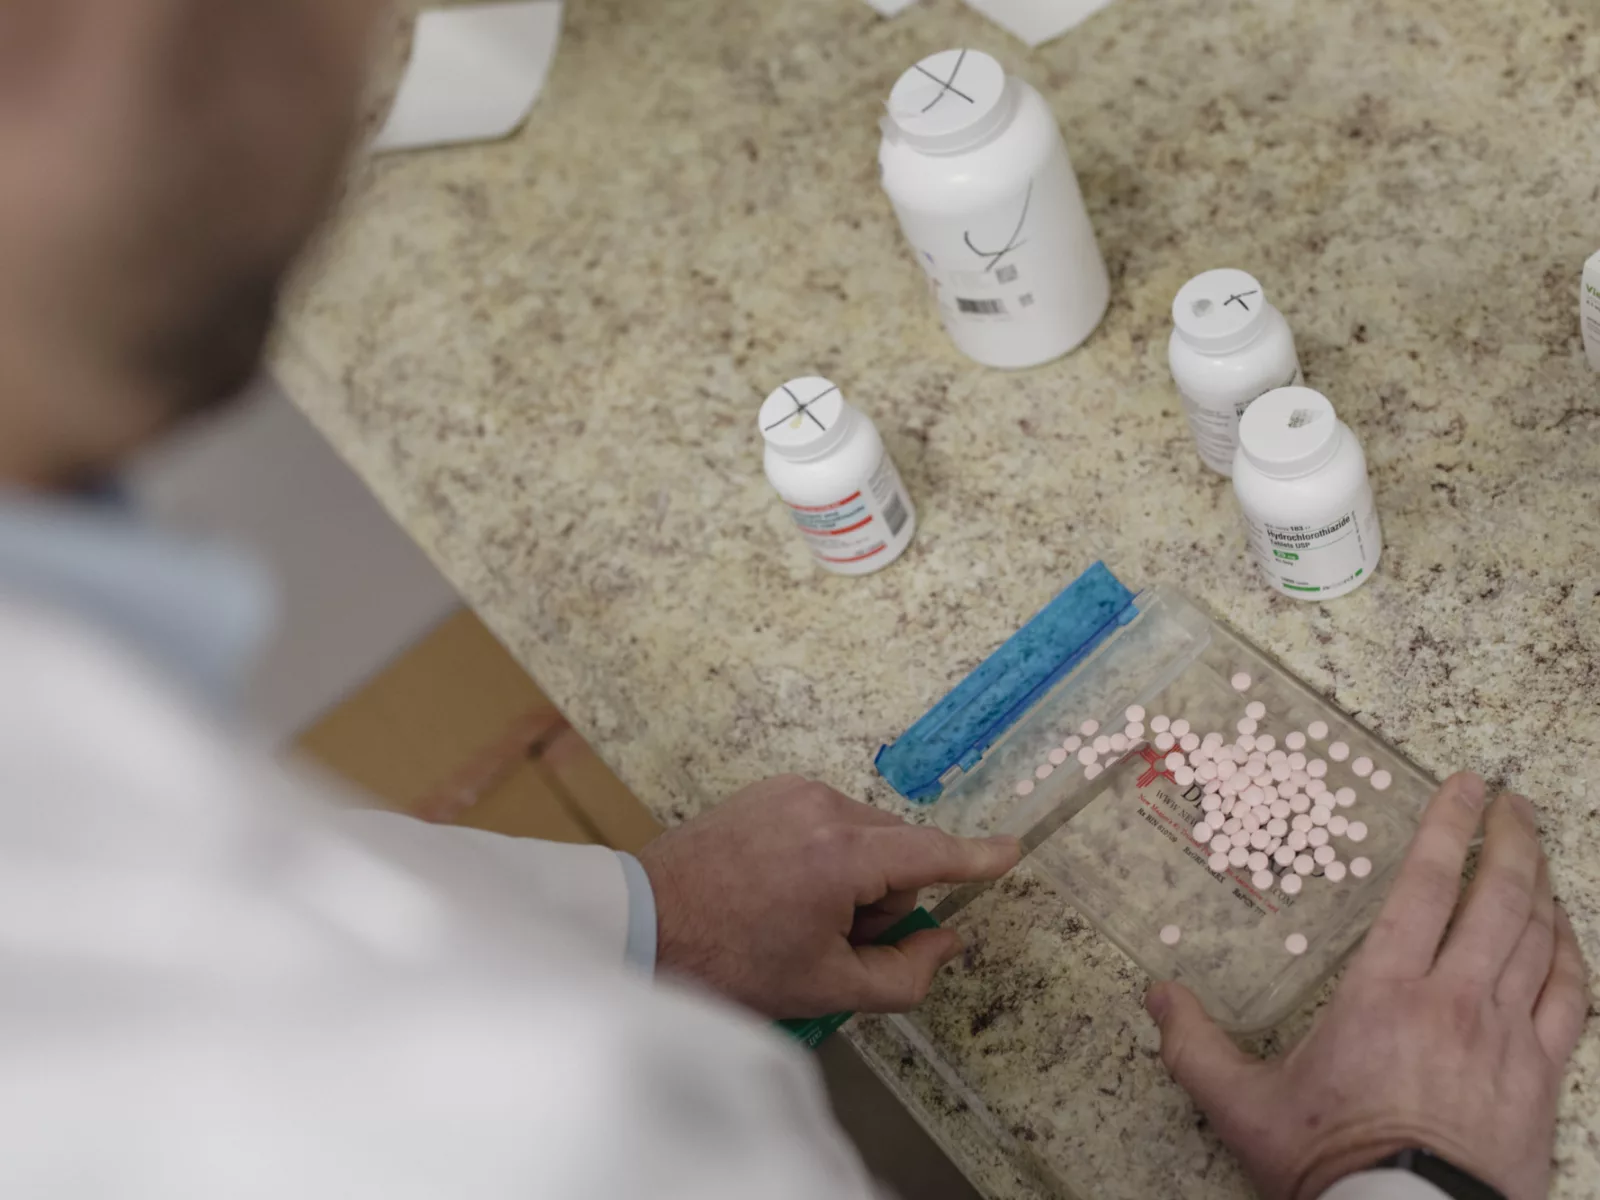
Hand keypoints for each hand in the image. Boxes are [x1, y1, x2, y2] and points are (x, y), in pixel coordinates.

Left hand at [637, 775, 1020, 1018]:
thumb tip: (945, 938)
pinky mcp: (766, 789)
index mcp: (841, 854)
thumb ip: (905, 972)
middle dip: (882, 896)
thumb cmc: (730, 962)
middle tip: (831, 940)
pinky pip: (825, 821)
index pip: (930, 853)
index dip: (975, 859)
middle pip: (896, 850)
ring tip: (795, 916)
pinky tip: (779, 890)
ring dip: (853, 876)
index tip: (1010, 852)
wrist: (645, 924)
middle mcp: (822, 807)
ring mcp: (790, 791)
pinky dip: (822, 854)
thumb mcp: (827, 988)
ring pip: (862, 836)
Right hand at [1145, 772, 1589, 1199]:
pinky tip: (1565, 938)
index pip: (1427, 886)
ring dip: (1541, 888)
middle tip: (1513, 804)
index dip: (1450, 827)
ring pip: (1539, 941)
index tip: (1468, 786)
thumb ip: (1195, 1045)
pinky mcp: (1540, 1078)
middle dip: (1510, 841)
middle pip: (1498, 899)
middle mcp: (1455, 1000)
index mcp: (1385, 992)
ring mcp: (1508, 1038)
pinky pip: (1572, 999)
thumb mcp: (1243, 1104)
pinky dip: (1571, 956)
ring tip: (1536, 856)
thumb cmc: (1330, 1162)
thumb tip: (1155, 994)